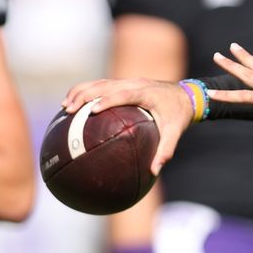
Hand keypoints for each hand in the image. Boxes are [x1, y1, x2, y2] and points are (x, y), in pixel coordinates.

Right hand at [61, 77, 192, 174]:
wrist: (188, 95)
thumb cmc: (180, 114)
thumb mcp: (176, 131)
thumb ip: (166, 150)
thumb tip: (154, 171)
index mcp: (146, 92)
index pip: (124, 94)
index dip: (107, 100)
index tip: (92, 110)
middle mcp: (135, 83)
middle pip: (105, 85)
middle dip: (85, 95)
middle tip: (68, 110)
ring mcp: (129, 81)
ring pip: (100, 82)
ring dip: (81, 91)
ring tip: (64, 107)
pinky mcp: (125, 83)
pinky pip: (102, 85)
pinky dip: (86, 91)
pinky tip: (73, 105)